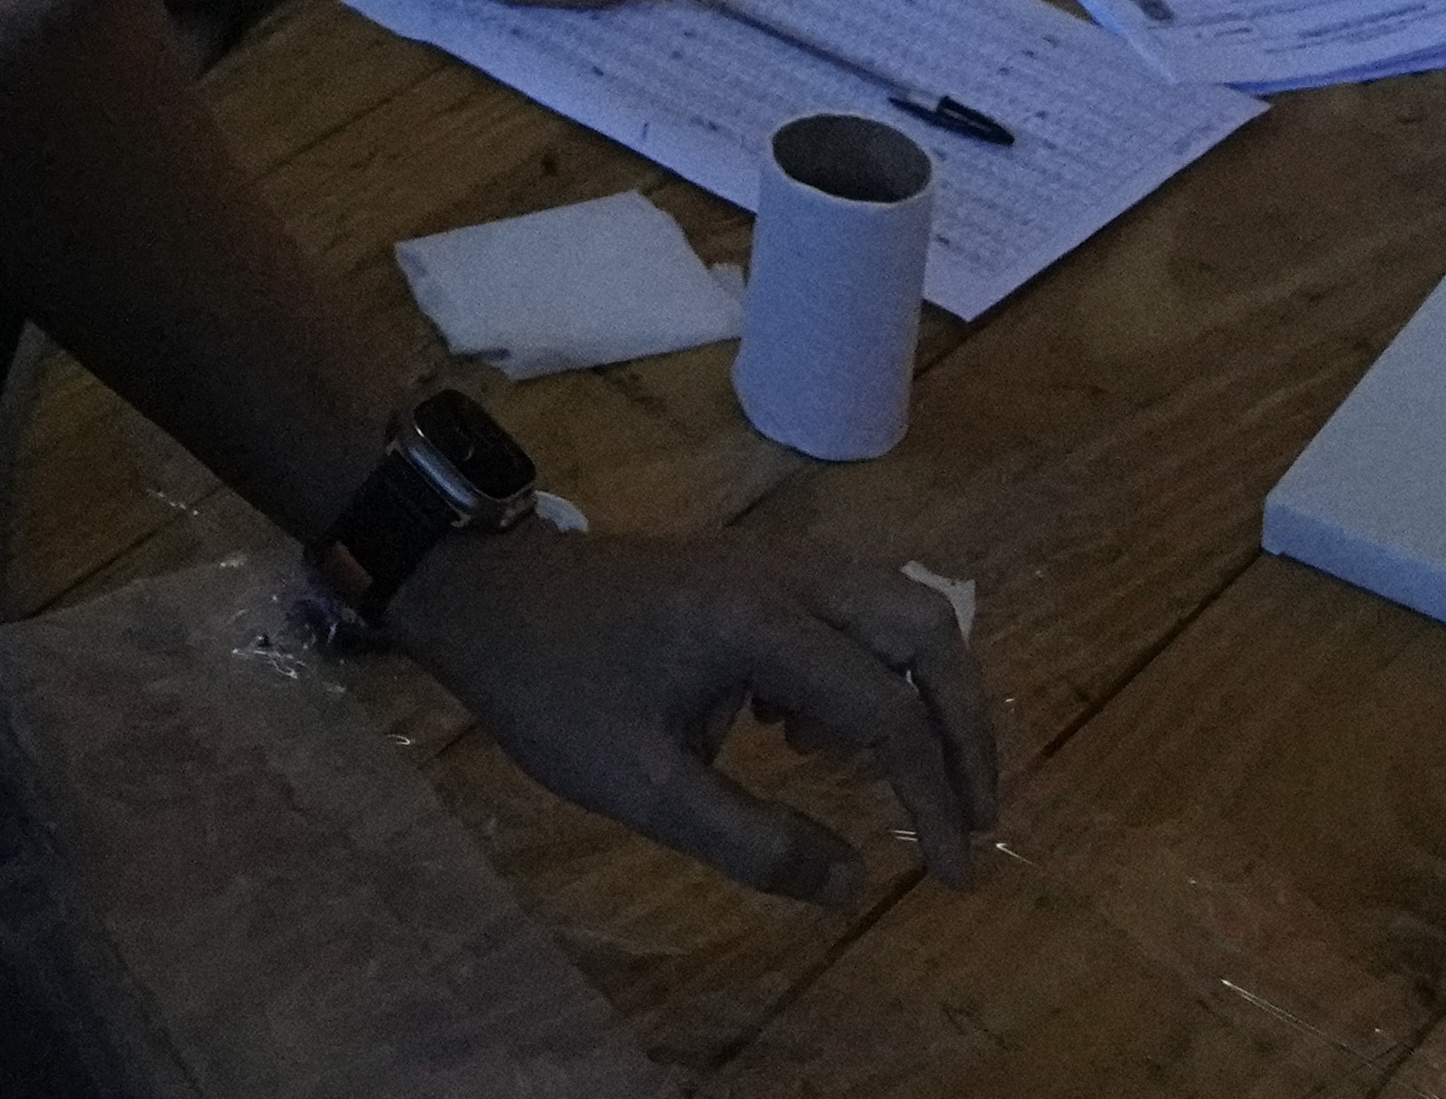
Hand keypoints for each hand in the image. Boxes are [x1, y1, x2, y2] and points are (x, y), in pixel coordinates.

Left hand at [385, 522, 998, 908]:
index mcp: (760, 623)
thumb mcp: (639, 785)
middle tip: (971, 815)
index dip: (933, 798)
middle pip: (926, 628)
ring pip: (893, 607)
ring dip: (920, 691)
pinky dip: (862, 671)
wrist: (475, 588)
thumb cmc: (546, 684)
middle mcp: (783, 575)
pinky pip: (845, 609)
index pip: (888, 713)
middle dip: (964, 725)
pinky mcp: (746, 570)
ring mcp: (766, 560)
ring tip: (892, 784)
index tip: (950, 876)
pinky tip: (805, 739)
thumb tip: (854, 884)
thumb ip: (751, 840)